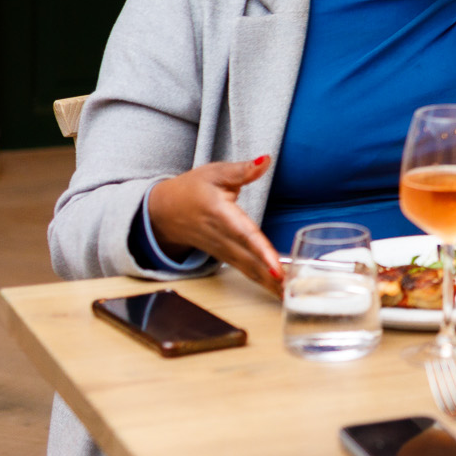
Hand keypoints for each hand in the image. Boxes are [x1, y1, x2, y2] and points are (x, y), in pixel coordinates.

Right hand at [146, 156, 280, 292]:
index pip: (245, 235)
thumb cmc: (191, 190)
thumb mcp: (215, 173)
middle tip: (291, 289)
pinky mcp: (224, 256)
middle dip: (269, 276)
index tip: (276, 267)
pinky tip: (276, 290)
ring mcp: (221, 250)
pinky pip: (244, 270)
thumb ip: (242, 170)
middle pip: (249, 259)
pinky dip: (260, 282)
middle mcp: (221, 238)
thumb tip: (266, 160)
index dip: (260, 252)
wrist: (163, 212)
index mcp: (221, 215)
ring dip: (267, 284)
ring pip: (247, 269)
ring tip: (288, 295)